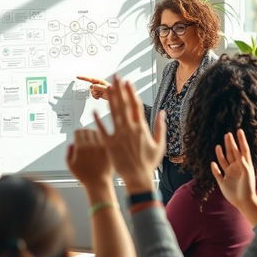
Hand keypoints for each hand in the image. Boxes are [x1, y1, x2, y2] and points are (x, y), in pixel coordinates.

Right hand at [66, 128, 112, 189]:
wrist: (98, 183)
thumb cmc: (84, 176)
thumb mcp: (70, 165)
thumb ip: (68, 152)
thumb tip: (72, 144)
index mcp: (80, 148)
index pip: (78, 132)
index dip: (76, 133)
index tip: (77, 135)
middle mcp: (91, 145)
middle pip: (87, 130)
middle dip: (84, 133)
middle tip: (84, 137)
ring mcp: (100, 146)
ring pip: (96, 132)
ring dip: (93, 134)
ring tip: (92, 140)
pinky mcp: (108, 149)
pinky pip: (103, 138)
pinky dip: (100, 139)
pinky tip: (99, 144)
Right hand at [76, 75, 110, 100]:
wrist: (115, 96)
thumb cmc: (113, 91)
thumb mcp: (106, 88)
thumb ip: (98, 87)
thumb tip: (92, 86)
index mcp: (99, 81)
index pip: (89, 79)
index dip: (83, 78)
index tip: (77, 77)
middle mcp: (97, 84)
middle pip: (90, 87)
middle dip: (94, 91)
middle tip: (99, 92)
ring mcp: (97, 89)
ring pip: (91, 92)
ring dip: (95, 94)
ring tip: (100, 94)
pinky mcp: (98, 93)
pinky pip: (93, 95)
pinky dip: (96, 97)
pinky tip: (100, 96)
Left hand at [94, 76, 164, 192]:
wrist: (138, 178)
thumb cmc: (149, 163)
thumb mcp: (160, 145)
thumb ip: (160, 127)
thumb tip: (163, 113)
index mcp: (141, 128)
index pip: (135, 105)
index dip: (131, 92)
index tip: (128, 82)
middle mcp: (129, 129)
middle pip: (123, 105)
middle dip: (119, 89)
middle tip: (115, 77)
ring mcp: (119, 136)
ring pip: (113, 113)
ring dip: (110, 99)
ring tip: (107, 87)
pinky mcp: (110, 144)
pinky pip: (103, 129)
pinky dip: (98, 120)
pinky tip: (94, 110)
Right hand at [211, 129, 256, 226]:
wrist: (244, 202)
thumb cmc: (248, 188)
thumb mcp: (247, 174)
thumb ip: (243, 164)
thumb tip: (240, 154)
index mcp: (244, 165)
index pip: (242, 150)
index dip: (241, 140)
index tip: (239, 131)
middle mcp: (236, 168)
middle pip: (232, 153)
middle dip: (230, 144)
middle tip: (228, 134)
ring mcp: (229, 174)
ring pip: (224, 161)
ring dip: (221, 154)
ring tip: (218, 146)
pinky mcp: (223, 181)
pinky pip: (217, 173)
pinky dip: (215, 168)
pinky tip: (213, 164)